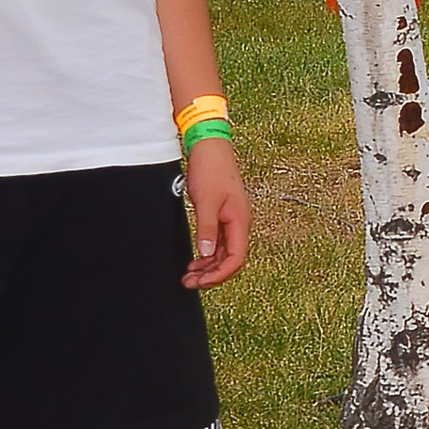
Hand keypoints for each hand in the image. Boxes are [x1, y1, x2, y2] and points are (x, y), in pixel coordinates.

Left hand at [178, 139, 250, 289]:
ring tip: (189, 275)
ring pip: (225, 252)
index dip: (220, 275)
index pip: (236, 259)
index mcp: (240, 221)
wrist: (210, 146)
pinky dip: (208, 253)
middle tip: (189, 283)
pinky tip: (196, 259)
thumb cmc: (210, 169)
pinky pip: (220, 242)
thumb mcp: (205, 201)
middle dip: (211, 274)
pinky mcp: (224, 215)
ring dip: (208, 266)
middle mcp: (240, 223)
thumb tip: (207, 254)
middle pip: (231, 259)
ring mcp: (233, 219)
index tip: (201, 282)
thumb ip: (207, 229)